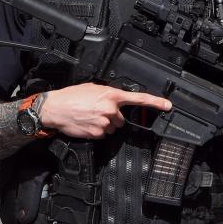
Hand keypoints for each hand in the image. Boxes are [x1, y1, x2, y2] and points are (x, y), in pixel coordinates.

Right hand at [39, 83, 171, 138]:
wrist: (55, 109)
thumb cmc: (70, 97)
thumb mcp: (92, 88)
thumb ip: (107, 94)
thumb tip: (115, 99)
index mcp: (111, 95)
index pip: (138, 99)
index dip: (155, 102)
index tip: (168, 106)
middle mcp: (110, 110)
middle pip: (121, 119)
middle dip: (112, 117)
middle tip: (97, 112)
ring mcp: (104, 124)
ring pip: (112, 128)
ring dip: (104, 125)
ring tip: (89, 117)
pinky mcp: (97, 134)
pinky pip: (102, 135)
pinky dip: (96, 131)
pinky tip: (86, 124)